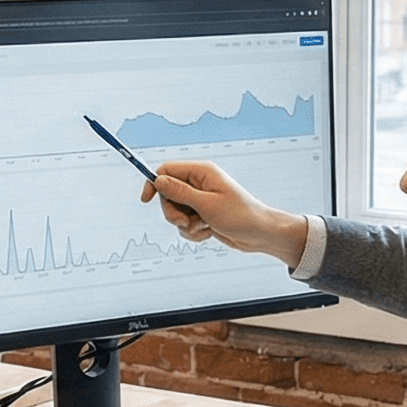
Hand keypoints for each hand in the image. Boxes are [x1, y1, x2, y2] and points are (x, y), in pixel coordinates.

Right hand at [143, 160, 308, 266]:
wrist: (260, 235)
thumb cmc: (240, 216)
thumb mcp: (207, 205)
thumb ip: (180, 192)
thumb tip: (158, 180)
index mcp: (201, 172)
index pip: (166, 170)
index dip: (154, 184)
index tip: (146, 200)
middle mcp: (199, 183)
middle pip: (167, 194)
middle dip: (172, 212)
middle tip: (185, 222)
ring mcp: (200, 200)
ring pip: (174, 212)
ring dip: (184, 225)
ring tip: (203, 227)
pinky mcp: (202, 215)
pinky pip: (184, 224)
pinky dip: (192, 232)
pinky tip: (208, 233)